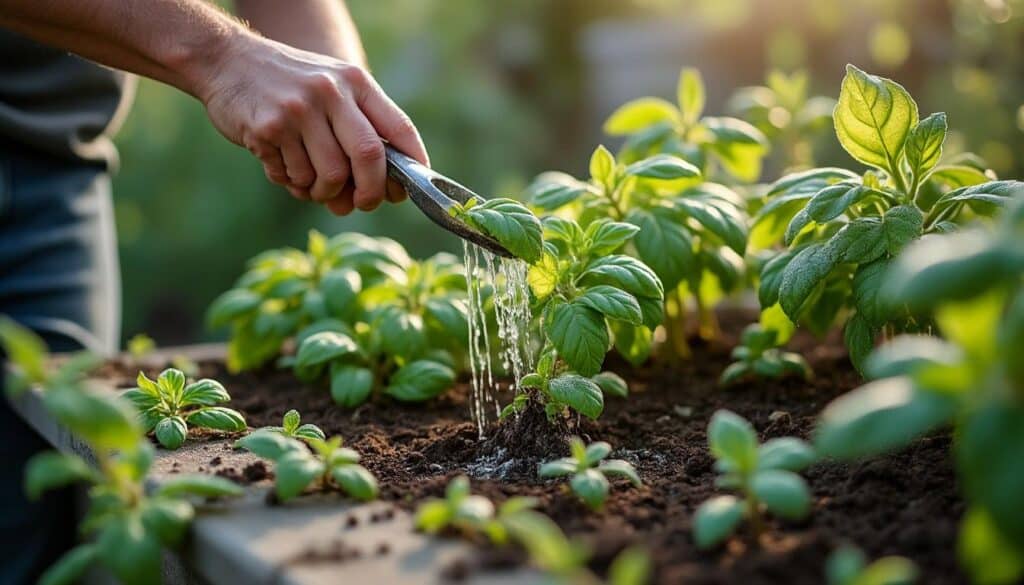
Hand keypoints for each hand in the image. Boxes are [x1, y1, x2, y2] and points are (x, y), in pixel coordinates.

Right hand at [196, 32, 426, 214]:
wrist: (226, 61)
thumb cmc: (289, 85)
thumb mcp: (332, 88)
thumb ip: (358, 130)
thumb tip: (381, 192)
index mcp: (355, 82)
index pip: (398, 128)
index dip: (412, 165)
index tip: (408, 190)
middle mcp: (331, 92)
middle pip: (369, 157)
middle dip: (370, 192)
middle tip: (362, 203)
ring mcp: (299, 109)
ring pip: (330, 176)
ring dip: (323, 192)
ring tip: (311, 182)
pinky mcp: (269, 128)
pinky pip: (294, 177)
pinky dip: (293, 184)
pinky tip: (283, 166)